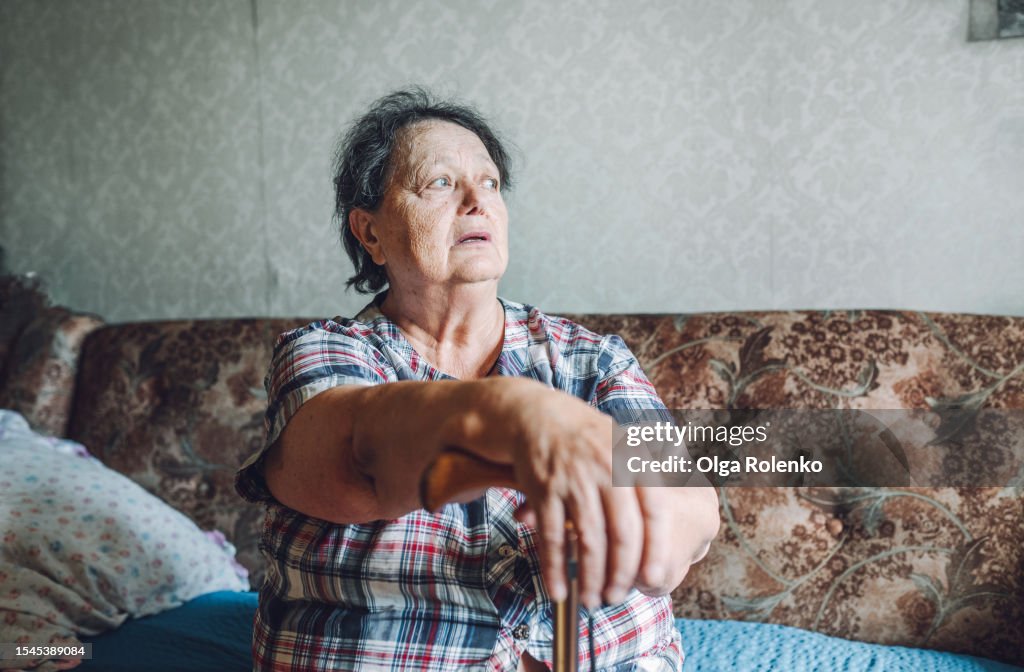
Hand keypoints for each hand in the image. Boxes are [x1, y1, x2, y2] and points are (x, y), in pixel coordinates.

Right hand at [493, 381, 715, 606]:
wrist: (537, 415)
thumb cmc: (588, 437)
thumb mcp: (626, 444)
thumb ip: (651, 474)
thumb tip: (683, 504)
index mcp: (633, 459)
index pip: (654, 511)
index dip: (656, 549)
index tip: (654, 578)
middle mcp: (607, 468)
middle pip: (623, 533)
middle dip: (622, 574)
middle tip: (617, 598)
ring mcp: (574, 479)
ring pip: (588, 540)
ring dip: (590, 578)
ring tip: (592, 601)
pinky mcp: (544, 489)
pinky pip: (552, 536)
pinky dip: (554, 568)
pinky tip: (557, 589)